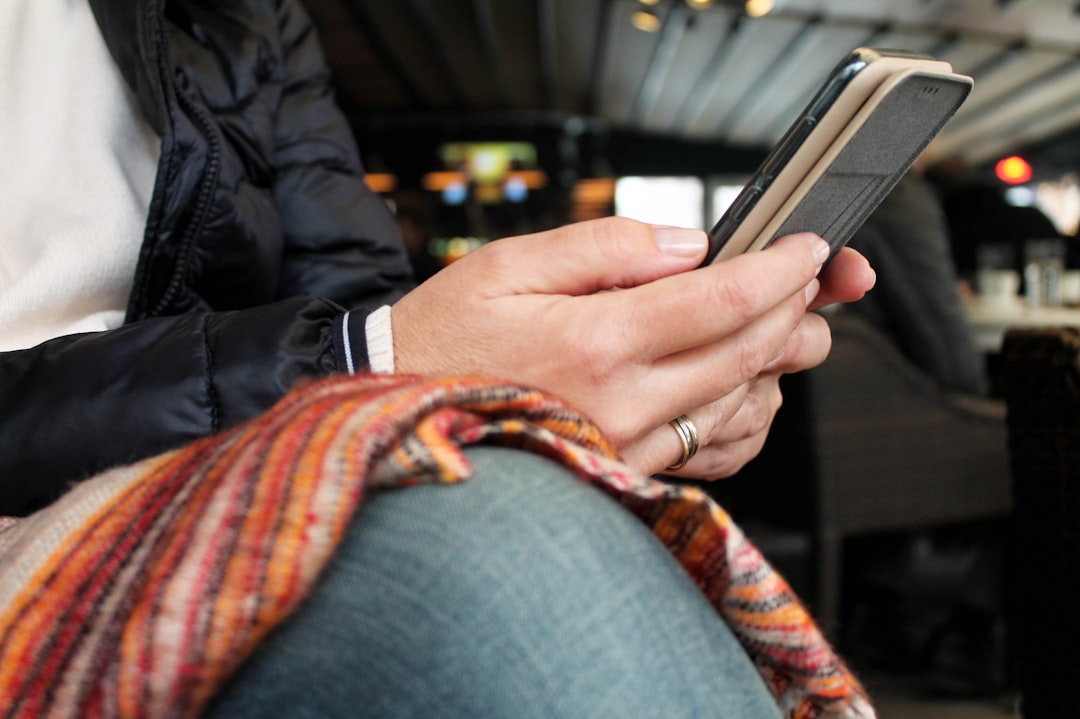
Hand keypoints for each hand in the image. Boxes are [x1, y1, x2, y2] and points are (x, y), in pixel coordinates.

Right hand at [392, 217, 874, 477]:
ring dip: (779, 361)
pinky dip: (750, 416)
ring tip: (783, 322)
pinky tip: (745, 385)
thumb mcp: (509, 265)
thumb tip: (691, 245)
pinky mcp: (626, 473)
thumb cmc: (449, 336)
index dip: (781, 269)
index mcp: (595, 342)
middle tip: (812, 279)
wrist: (408, 417)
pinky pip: (715, 452)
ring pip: (744, 405)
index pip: (722, 300)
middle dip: (797, 308)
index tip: (809, 248)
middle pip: (748, 352)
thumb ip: (607, 247)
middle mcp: (622, 404)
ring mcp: (628, 448)